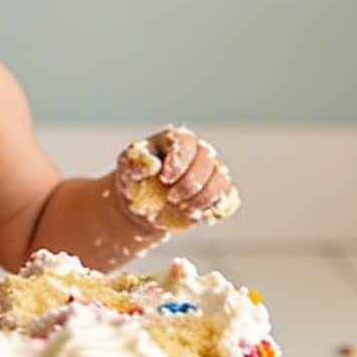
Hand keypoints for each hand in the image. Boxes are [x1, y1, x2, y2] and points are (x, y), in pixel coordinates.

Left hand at [115, 127, 238, 230]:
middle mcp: (199, 153)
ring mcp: (211, 173)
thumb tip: (153, 165)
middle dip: (190, 183)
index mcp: (178, 140)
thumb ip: (137, 163)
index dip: (179, 160)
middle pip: (206, 162)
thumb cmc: (135, 179)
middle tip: (171, 198)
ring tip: (185, 209)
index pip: (186, 143)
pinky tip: (204, 216)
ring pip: (220, 180)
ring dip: (204, 198)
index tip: (164, 178)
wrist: (142, 204)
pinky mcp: (217, 194)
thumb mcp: (127, 168)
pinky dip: (219, 209)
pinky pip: (229, 199)